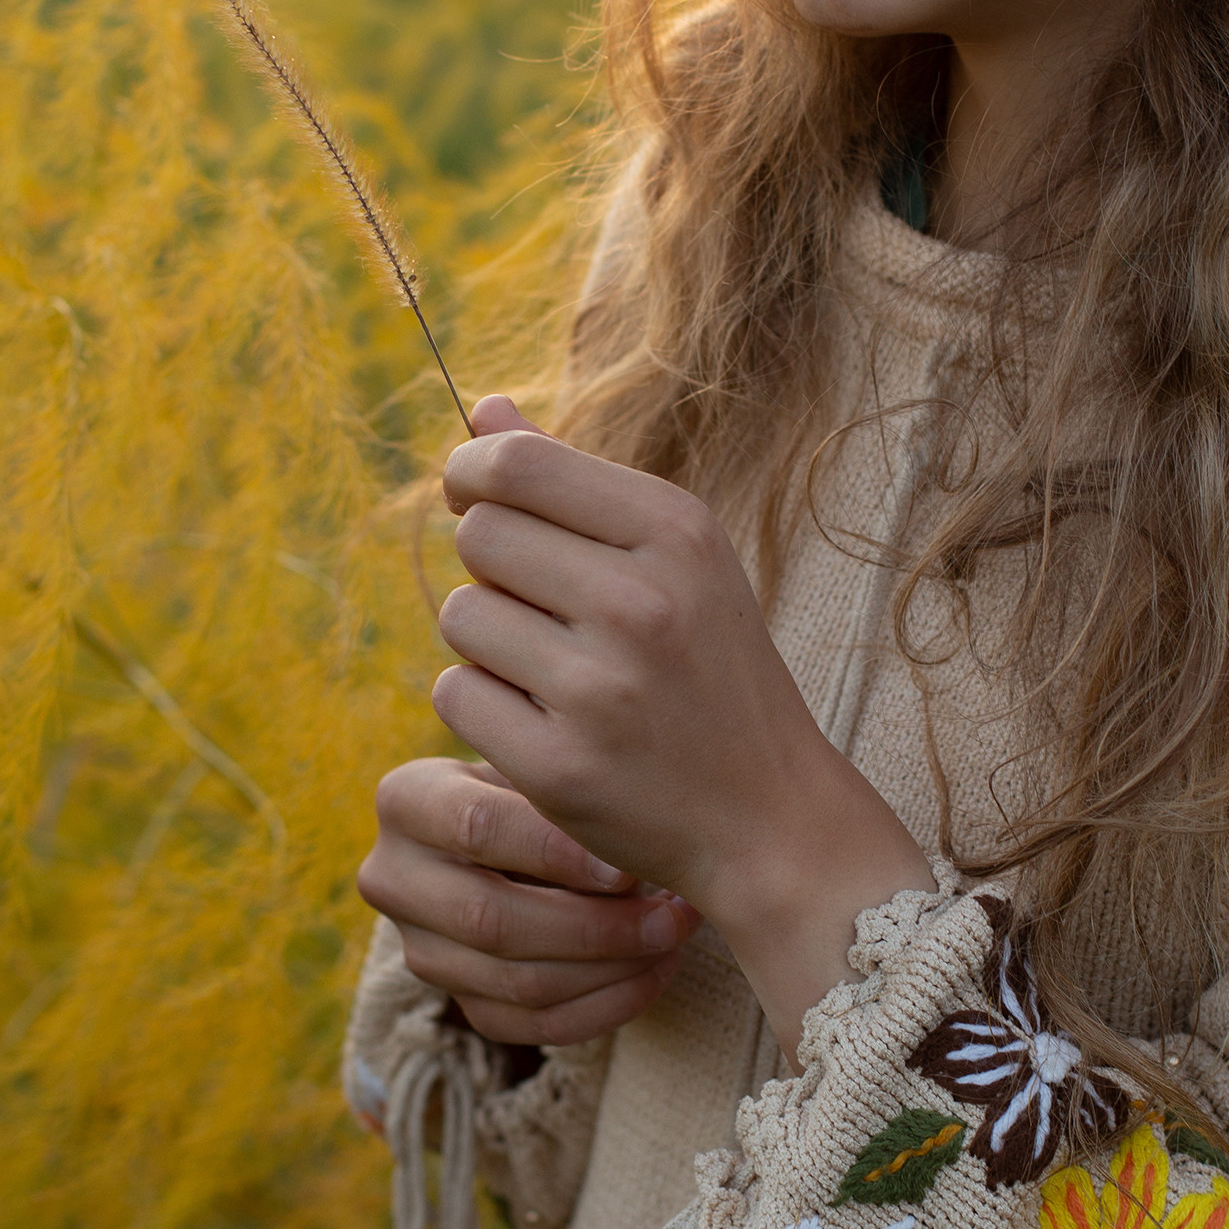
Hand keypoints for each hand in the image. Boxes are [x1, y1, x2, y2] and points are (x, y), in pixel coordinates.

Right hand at [358, 755, 702, 1048]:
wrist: (522, 832)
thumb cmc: (546, 784)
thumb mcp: (541, 768)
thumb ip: (564, 793)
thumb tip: (621, 861)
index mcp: (405, 799)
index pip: (476, 828)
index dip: (557, 854)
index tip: (629, 868)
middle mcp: (392, 877)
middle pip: (490, 919)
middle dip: (595, 926)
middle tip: (670, 917)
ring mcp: (419, 948)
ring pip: (517, 982)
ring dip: (611, 970)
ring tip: (673, 939)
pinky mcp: (457, 998)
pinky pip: (533, 1025)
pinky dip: (606, 1007)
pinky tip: (655, 973)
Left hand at [433, 396, 932, 1056]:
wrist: (772, 817)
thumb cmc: (713, 672)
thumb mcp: (675, 560)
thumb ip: (573, 483)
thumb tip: (482, 412)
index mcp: (676, 533)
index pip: (516, 466)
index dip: (470, 472)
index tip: (471, 496)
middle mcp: (640, 603)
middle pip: (478, 537)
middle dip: (491, 567)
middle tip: (541, 607)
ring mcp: (600, 689)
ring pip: (460, 617)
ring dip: (486, 641)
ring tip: (553, 670)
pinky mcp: (559, 766)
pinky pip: (457, 695)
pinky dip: (483, 706)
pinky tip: (542, 722)